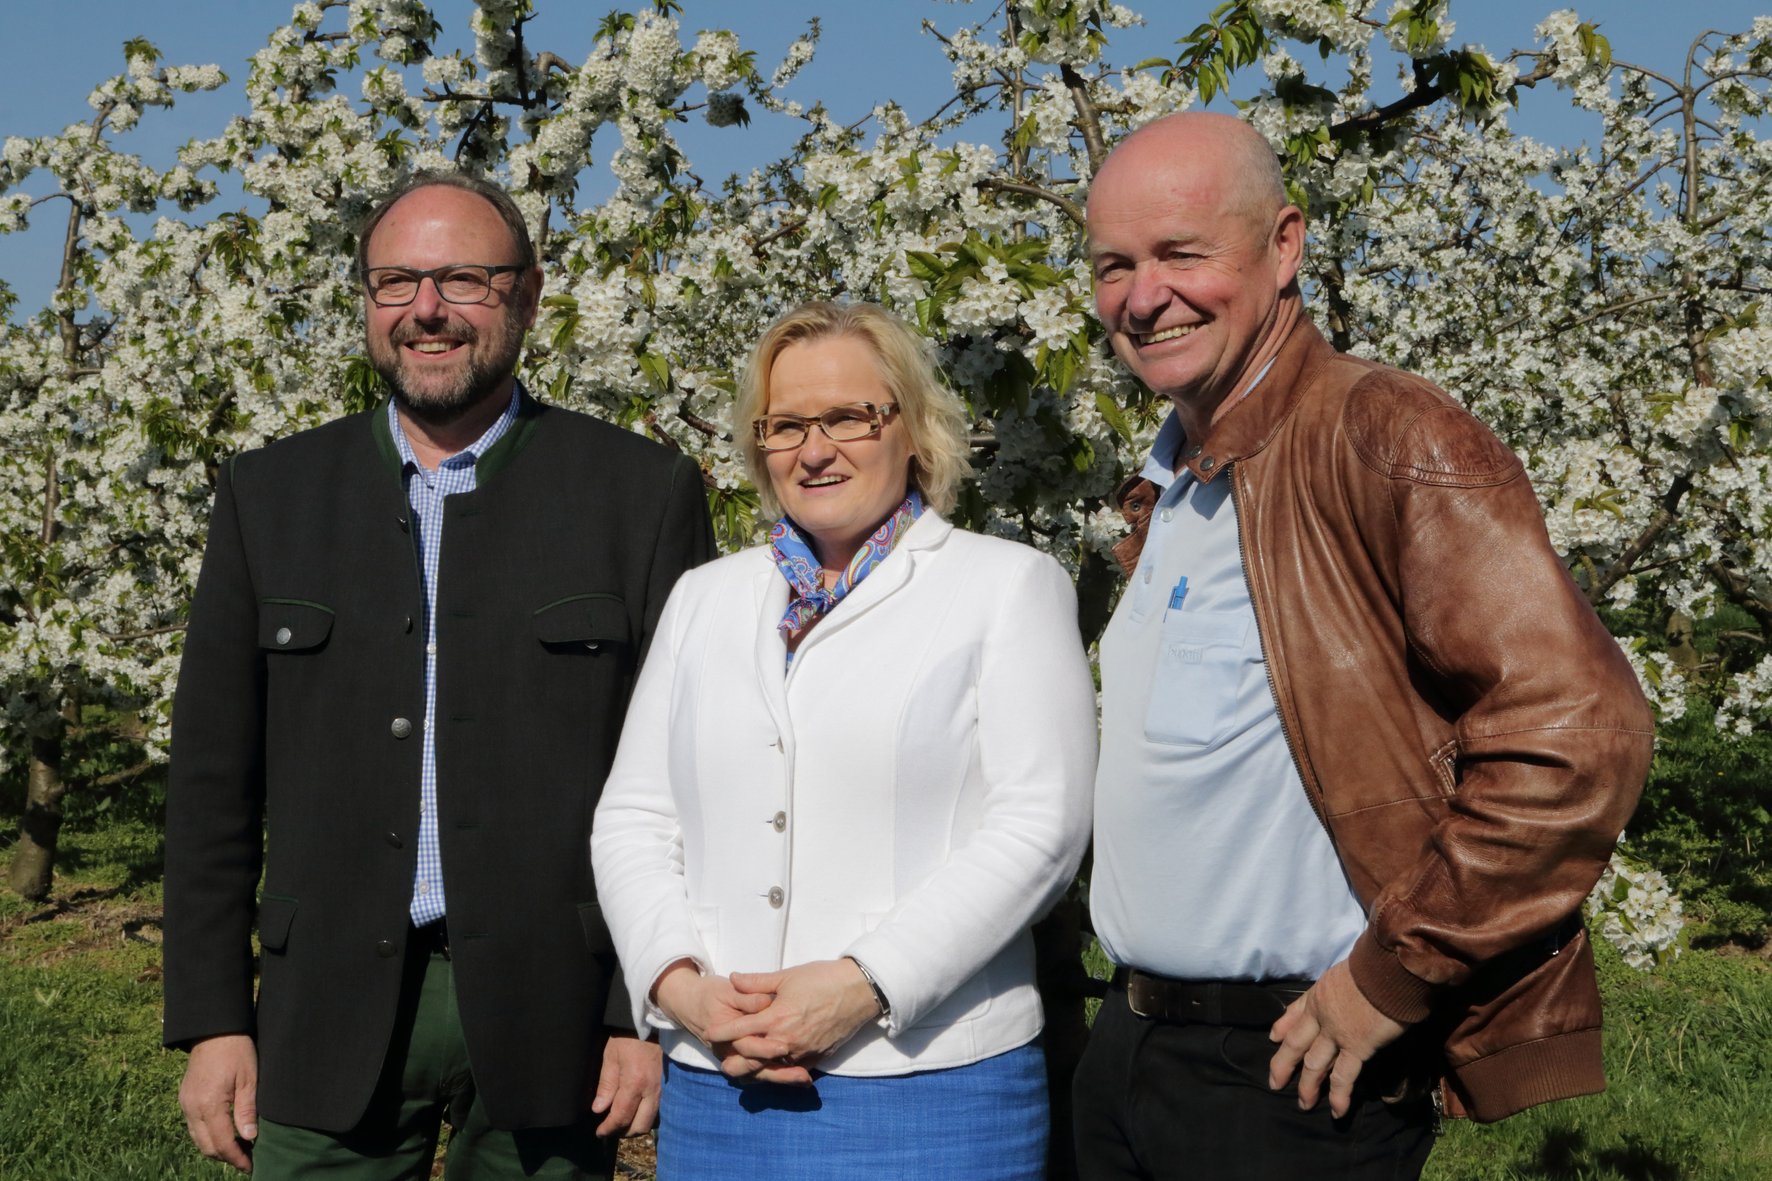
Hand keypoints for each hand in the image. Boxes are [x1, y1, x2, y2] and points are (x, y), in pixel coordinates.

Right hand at [179, 1033, 257, 1171]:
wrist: (213, 1030)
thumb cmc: (236, 1050)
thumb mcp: (249, 1079)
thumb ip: (247, 1110)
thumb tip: (250, 1138)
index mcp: (209, 1105)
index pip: (222, 1143)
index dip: (237, 1158)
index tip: (251, 1166)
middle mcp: (192, 1108)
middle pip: (207, 1146)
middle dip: (226, 1157)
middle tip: (246, 1161)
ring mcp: (185, 1104)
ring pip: (198, 1139)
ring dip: (216, 1149)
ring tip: (238, 1150)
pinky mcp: (185, 1099)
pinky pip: (193, 1127)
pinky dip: (207, 1136)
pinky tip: (223, 1134)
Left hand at [590, 1032, 660, 1136]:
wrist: (648, 1021)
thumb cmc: (626, 1037)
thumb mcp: (610, 1057)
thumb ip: (606, 1085)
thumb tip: (599, 1110)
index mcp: (635, 1083)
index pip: (622, 1116)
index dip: (609, 1128)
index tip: (600, 1132)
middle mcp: (651, 1090)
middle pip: (640, 1125)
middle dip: (624, 1131)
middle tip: (610, 1128)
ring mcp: (662, 1088)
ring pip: (651, 1120)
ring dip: (636, 1125)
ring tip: (622, 1120)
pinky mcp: (666, 1085)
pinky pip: (658, 1109)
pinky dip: (646, 1115)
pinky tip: (635, 1109)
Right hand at [650, 963, 801, 1083]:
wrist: (690, 1004)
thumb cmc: (710, 995)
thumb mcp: (727, 991)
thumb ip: (747, 997)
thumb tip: (765, 1001)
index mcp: (724, 1035)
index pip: (746, 1047)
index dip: (765, 1048)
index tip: (785, 1047)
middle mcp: (728, 1052)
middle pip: (755, 1069)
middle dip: (779, 1073)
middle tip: (802, 1074)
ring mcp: (735, 1059)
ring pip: (759, 1076)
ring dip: (782, 1078)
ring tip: (805, 1079)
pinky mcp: (742, 1061)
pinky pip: (760, 1075)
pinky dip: (778, 1076)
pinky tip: (801, 1076)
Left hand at [704, 959, 880, 1080]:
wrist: (859, 991)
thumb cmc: (823, 978)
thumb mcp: (787, 976)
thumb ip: (757, 982)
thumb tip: (734, 979)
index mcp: (776, 1017)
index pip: (741, 1029)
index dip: (722, 1031)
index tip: (709, 1033)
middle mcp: (787, 1040)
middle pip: (752, 1056)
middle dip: (735, 1057)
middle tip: (722, 1059)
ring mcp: (802, 1052)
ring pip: (771, 1067)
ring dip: (755, 1067)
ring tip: (741, 1069)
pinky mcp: (816, 1057)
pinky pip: (792, 1069)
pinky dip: (779, 1070)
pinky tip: (772, 1067)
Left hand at [1267, 960, 1406, 1118]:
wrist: (1388, 968)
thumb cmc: (1376, 964)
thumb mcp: (1348, 969)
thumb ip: (1343, 984)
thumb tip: (1353, 986)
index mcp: (1320, 993)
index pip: (1296, 1012)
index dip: (1283, 1026)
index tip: (1274, 1037)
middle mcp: (1321, 1015)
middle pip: (1296, 1043)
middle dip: (1284, 1063)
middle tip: (1275, 1082)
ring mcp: (1336, 1033)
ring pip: (1314, 1064)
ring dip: (1307, 1086)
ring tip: (1303, 1104)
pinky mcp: (1357, 1047)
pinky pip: (1344, 1077)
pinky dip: (1339, 1095)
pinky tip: (1336, 1111)